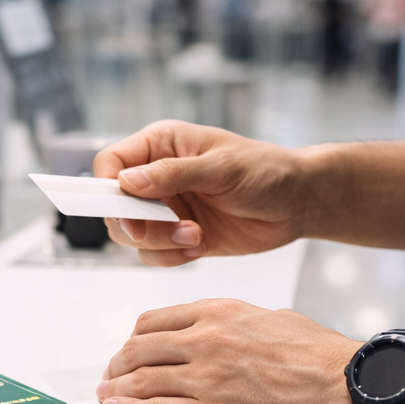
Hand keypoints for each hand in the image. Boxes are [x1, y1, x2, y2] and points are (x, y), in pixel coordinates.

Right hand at [92, 121, 313, 266]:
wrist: (296, 202)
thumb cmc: (265, 171)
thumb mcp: (221, 168)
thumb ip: (173, 174)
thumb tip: (127, 181)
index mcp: (160, 145)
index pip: (110, 164)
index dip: (108, 188)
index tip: (128, 211)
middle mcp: (156, 177)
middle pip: (114, 206)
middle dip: (137, 225)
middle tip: (172, 228)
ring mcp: (166, 208)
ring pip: (131, 236)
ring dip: (159, 243)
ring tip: (197, 237)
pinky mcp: (178, 236)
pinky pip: (154, 255)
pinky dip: (171, 258)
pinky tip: (201, 247)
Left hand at [96, 298, 367, 403]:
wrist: (351, 389)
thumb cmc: (325, 359)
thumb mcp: (277, 321)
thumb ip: (242, 326)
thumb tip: (230, 336)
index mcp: (221, 312)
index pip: (155, 321)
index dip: (134, 339)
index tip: (129, 351)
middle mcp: (206, 340)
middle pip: (139, 350)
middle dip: (118, 366)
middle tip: (111, 377)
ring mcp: (205, 378)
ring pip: (142, 381)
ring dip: (117, 391)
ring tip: (106, 398)